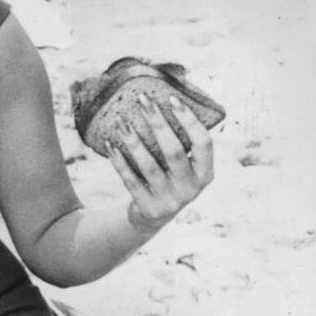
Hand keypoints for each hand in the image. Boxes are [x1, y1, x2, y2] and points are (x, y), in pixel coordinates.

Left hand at [107, 94, 214, 234]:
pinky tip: (110, 145)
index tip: (172, 99)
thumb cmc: (168, 179)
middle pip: (174, 151)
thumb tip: (162, 98)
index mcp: (205, 174)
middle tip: (143, 100)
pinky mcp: (148, 208)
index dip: (190, 120)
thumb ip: (180, 143)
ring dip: (134, 141)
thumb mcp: (182, 167)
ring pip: (149, 165)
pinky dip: (119, 161)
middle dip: (158, 123)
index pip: (204, 143)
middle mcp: (191, 189)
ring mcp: (170, 200)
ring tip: (121, 121)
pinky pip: (130, 180)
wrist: (153, 217)